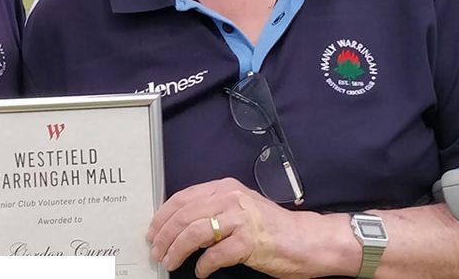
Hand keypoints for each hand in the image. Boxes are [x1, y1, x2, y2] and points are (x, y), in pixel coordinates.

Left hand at [147, 178, 312, 277]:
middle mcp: (230, 198)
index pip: (182, 198)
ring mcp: (240, 219)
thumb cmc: (271, 227)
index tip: (153, 232)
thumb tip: (179, 224)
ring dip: (176, 251)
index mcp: (224, 188)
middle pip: (183, 216)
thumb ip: (212, 209)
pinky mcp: (249, 242)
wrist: (306, 240)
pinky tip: (201, 272)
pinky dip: (203, 266)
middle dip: (164, 237)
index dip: (162, 216)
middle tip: (157, 252)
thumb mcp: (238, 207)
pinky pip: (214, 255)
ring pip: (193, 233)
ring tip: (171, 263)